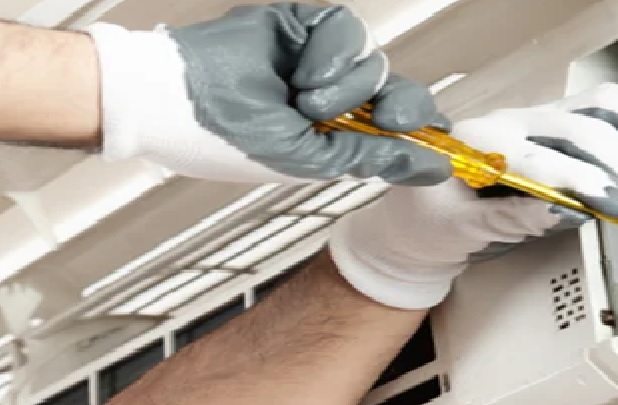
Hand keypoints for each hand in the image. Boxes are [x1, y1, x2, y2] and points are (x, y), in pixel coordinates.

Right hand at [86, 4, 451, 184]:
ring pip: (374, 63)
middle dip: (403, 108)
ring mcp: (318, 60)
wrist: (170, 100)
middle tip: (389, 121)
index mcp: (334, 136)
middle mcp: (332, 98)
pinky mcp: (302, 25)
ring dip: (348, 87)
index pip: (395, 129)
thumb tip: (435, 166)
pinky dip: (333, 53)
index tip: (447, 147)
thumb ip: (374, 158)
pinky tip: (302, 75)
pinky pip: (346, 28)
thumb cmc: (225, 139)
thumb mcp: (310, 161)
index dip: (423, 134)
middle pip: (398, 92)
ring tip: (304, 103)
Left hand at [329, 83, 617, 308]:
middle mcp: (509, 124)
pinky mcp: (552, 128)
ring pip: (597, 107)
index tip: (616, 206)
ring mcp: (532, 121)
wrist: (418, 217)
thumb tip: (563, 213)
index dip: (583, 181)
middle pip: (580, 127)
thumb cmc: (431, 224)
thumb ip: (508, 220)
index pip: (541, 158)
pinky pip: (601, 112)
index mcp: (477, 146)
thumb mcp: (459, 231)